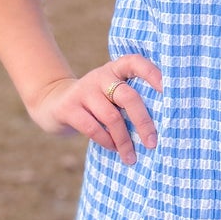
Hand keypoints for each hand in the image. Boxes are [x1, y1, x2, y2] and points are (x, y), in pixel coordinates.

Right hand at [25, 54, 162, 163]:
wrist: (54, 102)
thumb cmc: (96, 103)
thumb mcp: (112, 93)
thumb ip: (131, 101)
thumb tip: (161, 127)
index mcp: (115, 69)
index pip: (136, 63)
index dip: (152, 74)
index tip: (167, 90)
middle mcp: (100, 76)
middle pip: (128, 97)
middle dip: (143, 122)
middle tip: (153, 143)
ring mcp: (83, 90)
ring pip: (112, 117)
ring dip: (124, 140)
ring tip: (131, 156)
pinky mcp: (68, 107)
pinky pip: (93, 128)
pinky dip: (106, 141)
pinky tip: (113, 149)